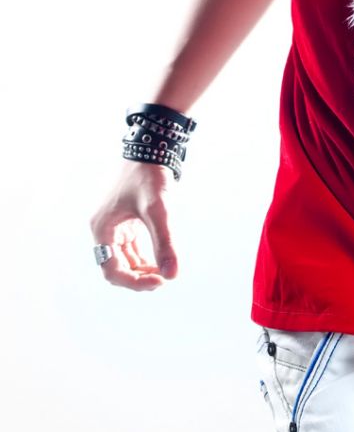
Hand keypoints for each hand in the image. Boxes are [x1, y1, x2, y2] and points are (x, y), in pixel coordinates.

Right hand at [89, 161, 179, 289]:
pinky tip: (161, 262)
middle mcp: (104, 230)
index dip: (134, 282)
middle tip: (164, 279)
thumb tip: (173, 275)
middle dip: (139, 278)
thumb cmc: (150, 177)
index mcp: (102, 229)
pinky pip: (131, 249)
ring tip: (164, 273)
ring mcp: (114, 226)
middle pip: (117, 268)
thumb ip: (165, 242)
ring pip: (124, 260)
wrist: (151, 149)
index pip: (112, 270)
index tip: (160, 282)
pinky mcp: (126, 222)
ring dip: (142, 270)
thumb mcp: (158, 210)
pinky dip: (144, 258)